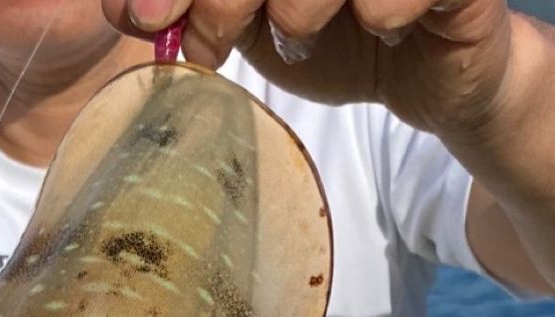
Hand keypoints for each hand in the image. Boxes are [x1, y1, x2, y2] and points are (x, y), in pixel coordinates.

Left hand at [101, 0, 519, 138]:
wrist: (428, 72)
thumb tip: (127, 12)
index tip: (141, 17)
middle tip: (211, 42)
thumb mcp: (250, 26)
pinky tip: (380, 28)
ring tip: (300, 35)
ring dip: (298, 5)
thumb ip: (197, 8)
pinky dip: (380, 11)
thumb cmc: (333, 38)